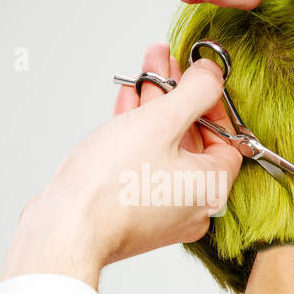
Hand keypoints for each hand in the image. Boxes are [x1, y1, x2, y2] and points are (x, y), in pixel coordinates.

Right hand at [0, 44, 242, 287]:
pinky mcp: (132, 209)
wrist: (65, 230)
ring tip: (145, 70)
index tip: (196, 79)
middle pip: (193, 139)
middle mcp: (192, 205)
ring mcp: (161, 210)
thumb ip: (195, 92)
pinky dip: (138, 132)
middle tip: (164, 63)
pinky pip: (144, 163)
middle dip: (176, 95)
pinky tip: (128, 101)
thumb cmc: (111, 186)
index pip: (228, 140)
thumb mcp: (161, 122)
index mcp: (210, 189)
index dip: (213, 103)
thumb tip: (213, 74)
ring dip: (155, 108)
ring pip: (165, 148)